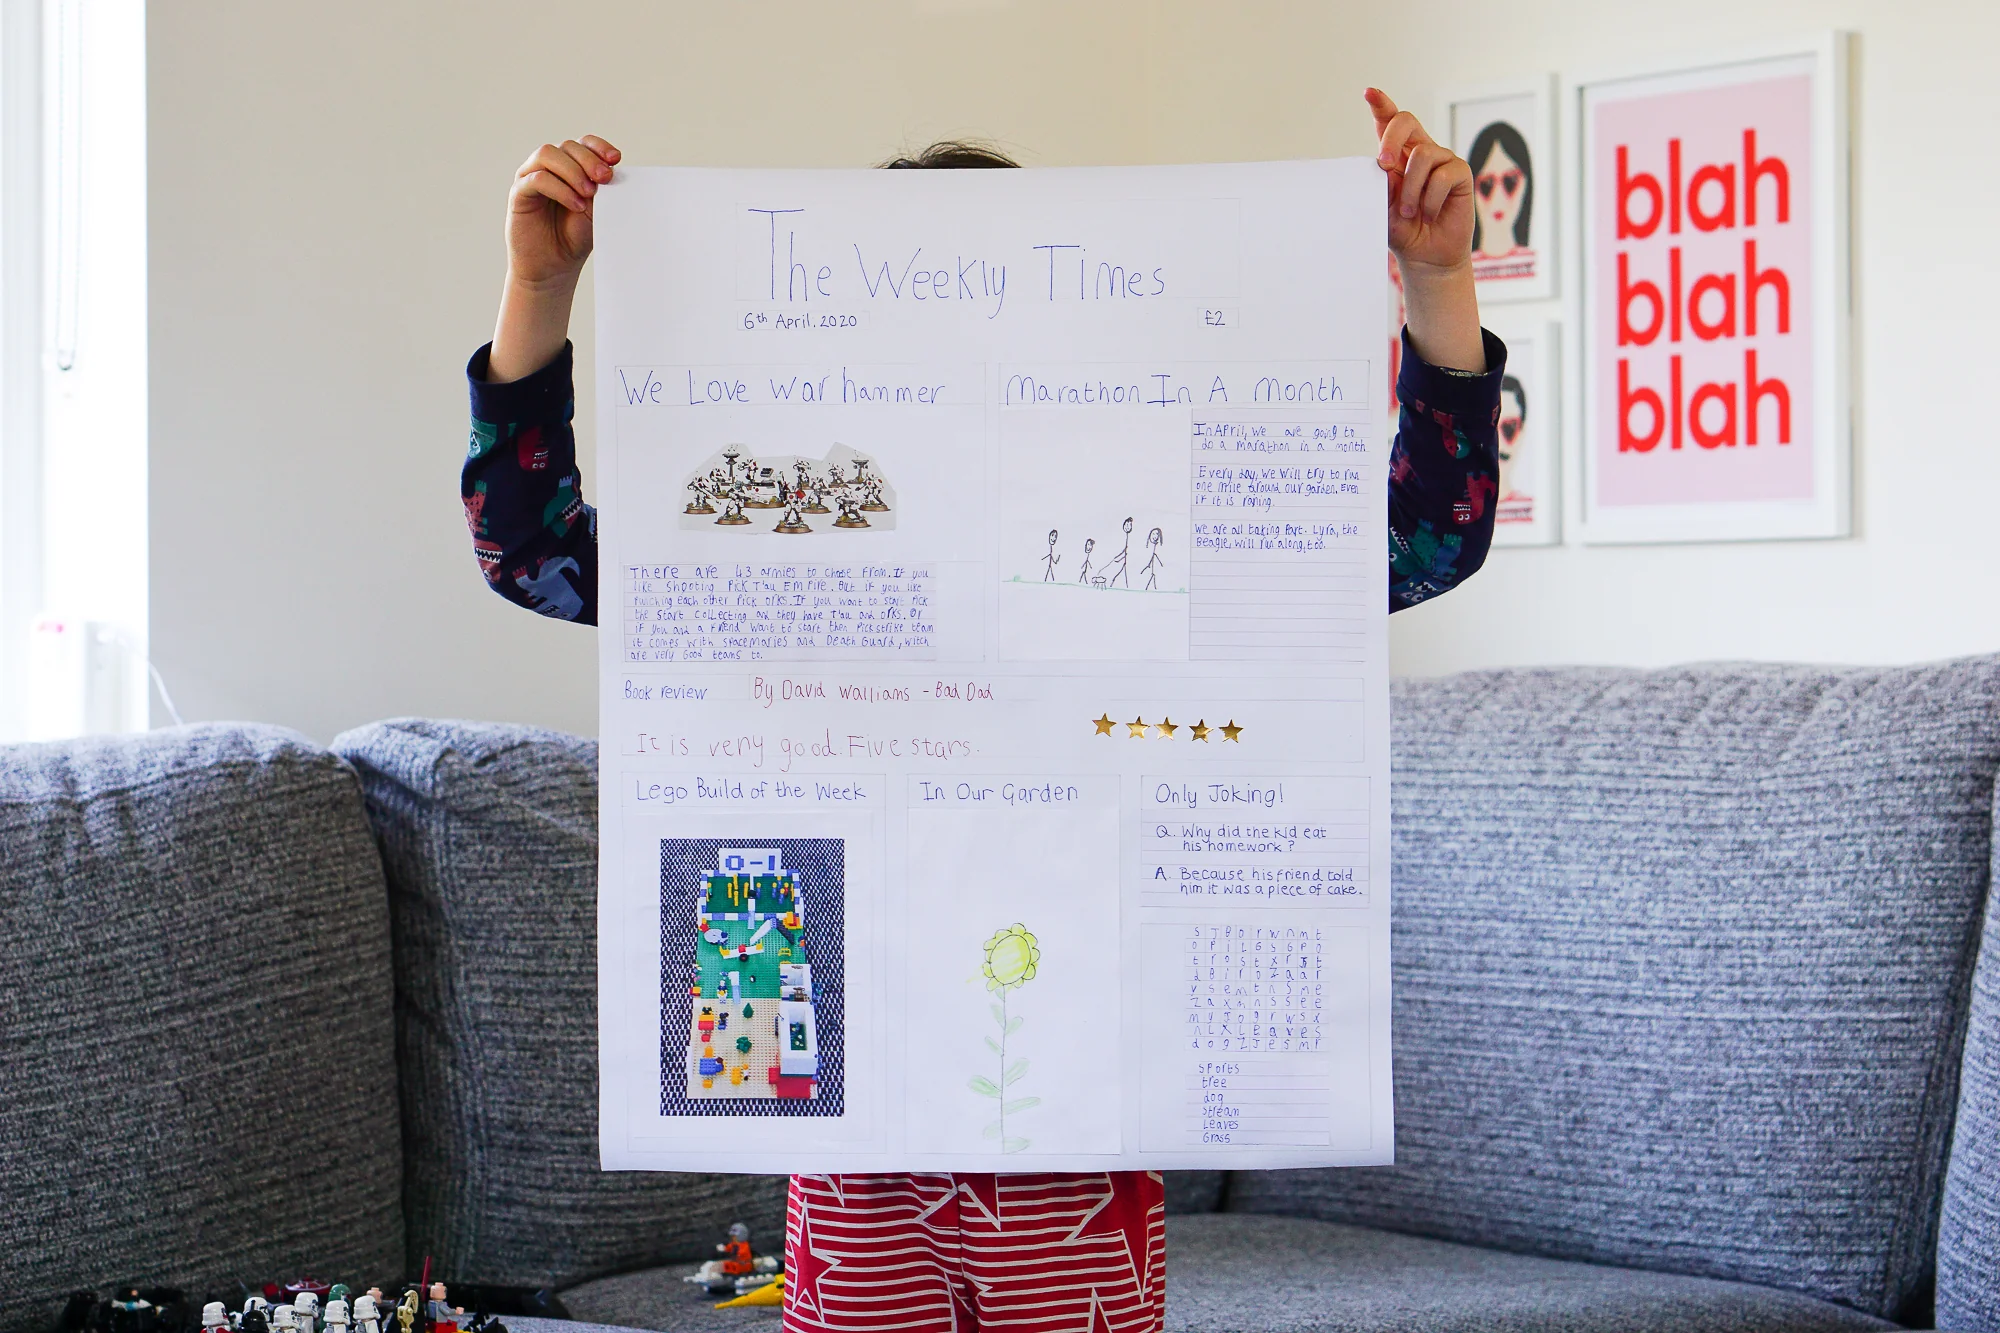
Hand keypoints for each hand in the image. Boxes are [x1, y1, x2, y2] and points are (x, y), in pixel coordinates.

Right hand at [506, 136, 620, 288]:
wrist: (555, 266)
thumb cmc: (575, 237)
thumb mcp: (596, 210)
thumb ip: (601, 189)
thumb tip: (611, 170)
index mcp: (570, 167)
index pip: (582, 144)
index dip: (598, 146)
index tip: (615, 159)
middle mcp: (549, 167)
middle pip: (567, 146)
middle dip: (589, 160)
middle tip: (605, 178)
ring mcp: (531, 177)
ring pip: (547, 154)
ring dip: (572, 171)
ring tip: (589, 194)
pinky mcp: (519, 193)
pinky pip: (536, 179)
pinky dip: (559, 188)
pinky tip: (576, 205)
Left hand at [1365, 90, 1483, 371]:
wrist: (1425, 256)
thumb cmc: (1402, 230)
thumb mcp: (1383, 207)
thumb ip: (1383, 183)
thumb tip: (1385, 165)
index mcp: (1397, 155)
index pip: (1389, 122)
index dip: (1381, 105)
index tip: (1369, 92)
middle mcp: (1420, 151)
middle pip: (1405, 122)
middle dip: (1391, 138)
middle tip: (1384, 165)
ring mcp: (1442, 160)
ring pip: (1422, 155)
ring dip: (1410, 189)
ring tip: (1410, 212)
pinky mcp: (1460, 174)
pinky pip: (1442, 175)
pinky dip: (1430, 198)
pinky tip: (1430, 213)